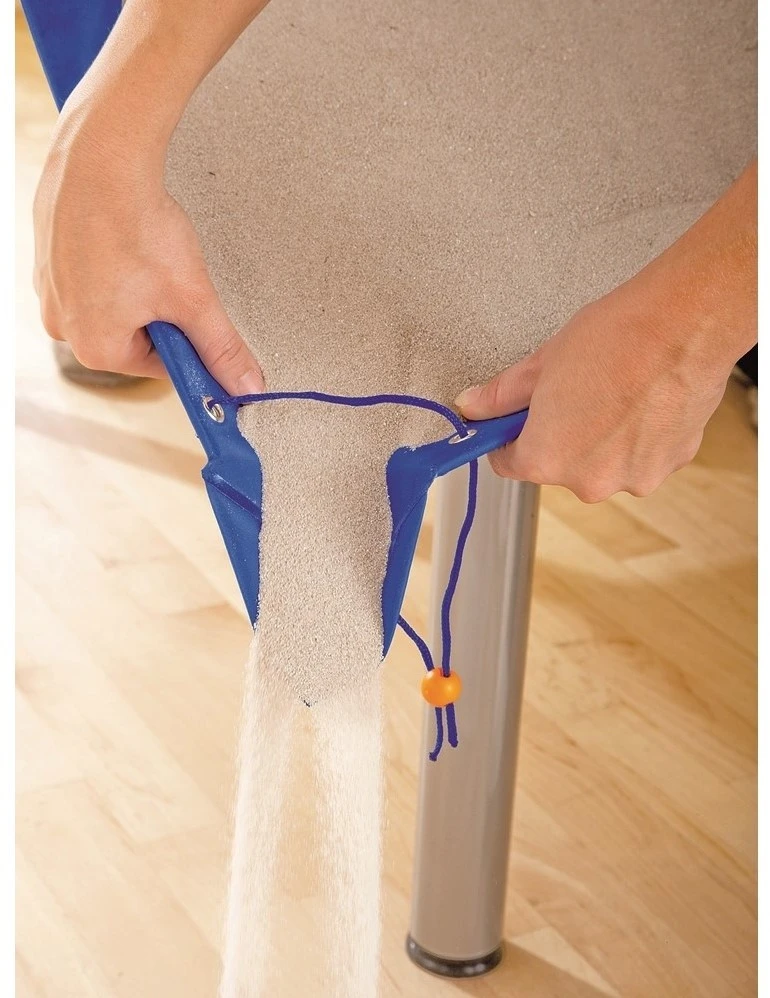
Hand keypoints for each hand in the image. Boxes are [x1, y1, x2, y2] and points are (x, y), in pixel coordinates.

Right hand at [33, 98, 264, 392]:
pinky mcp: (49, 254)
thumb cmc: (137, 224)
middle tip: (175, 277)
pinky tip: (128, 236)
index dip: (191, 344)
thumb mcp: (193, 299)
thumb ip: (222, 349)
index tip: (205, 323)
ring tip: (149, 250)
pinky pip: (95, 272)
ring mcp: (50, 288)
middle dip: (163, 311)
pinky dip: (117, 259)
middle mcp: (62, 324)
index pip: (161, 367)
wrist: (101, 156)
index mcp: (93, 347)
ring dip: (142, 284)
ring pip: (117, 303)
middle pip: (137, 336)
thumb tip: (246, 387)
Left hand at [455, 290, 729, 501]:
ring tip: (614, 392)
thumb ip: (501, 396)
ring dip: (602, 439)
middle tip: (572, 392)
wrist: (685, 325)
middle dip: (560, 435)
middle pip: (559, 465)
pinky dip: (638, 436)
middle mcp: (589, 481)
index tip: (514, 420)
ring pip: (602, 462)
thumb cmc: (617, 339)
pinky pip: (640, 456)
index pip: (509, 464)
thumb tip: (473, 405)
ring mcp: (634, 478)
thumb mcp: (540, 363)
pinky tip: (643, 400)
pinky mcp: (670, 465)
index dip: (508, 438)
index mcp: (547, 460)